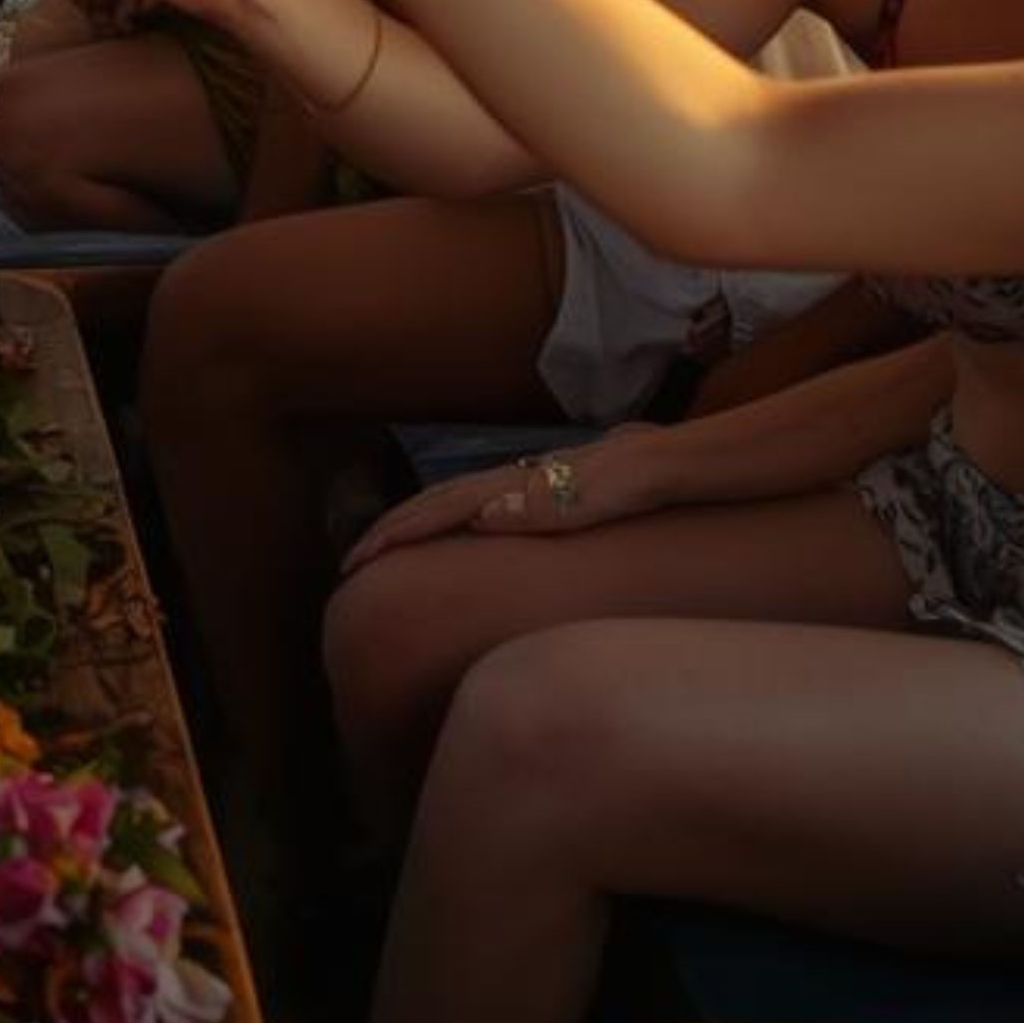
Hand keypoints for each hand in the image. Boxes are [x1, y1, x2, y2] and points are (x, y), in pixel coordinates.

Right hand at [342, 427, 670, 568]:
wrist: (672, 461)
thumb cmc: (639, 479)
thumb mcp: (596, 495)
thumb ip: (544, 506)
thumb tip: (485, 516)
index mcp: (520, 486)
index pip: (443, 509)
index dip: (397, 534)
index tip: (357, 560)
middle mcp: (516, 481)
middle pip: (438, 501)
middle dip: (391, 529)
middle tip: (351, 560)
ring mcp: (528, 482)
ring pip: (454, 499)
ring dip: (415, 522)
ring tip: (387, 545)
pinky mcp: (543, 489)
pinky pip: (478, 504)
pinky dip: (448, 518)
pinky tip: (454, 529)